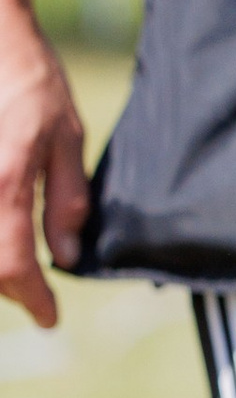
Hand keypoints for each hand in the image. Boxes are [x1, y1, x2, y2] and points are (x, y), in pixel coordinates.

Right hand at [0, 2, 87, 326]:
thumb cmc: (30, 80)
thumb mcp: (67, 137)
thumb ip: (67, 201)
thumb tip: (65, 257)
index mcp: (5, 183)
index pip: (12, 265)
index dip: (33, 299)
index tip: (51, 317)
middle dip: (10, 285)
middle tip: (35, 292)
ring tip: (17, 266)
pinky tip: (1, 229)